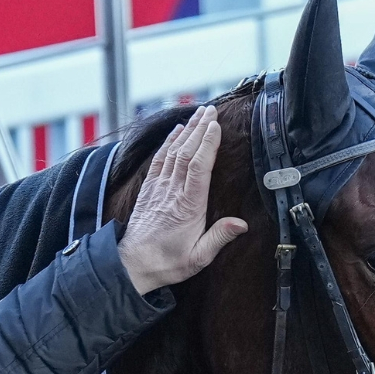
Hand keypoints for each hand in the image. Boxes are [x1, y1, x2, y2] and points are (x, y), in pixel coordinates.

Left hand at [117, 104, 247, 294]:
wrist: (133, 264)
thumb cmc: (168, 261)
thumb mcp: (199, 257)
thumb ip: (219, 238)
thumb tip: (241, 224)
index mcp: (188, 206)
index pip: (198, 167)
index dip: (207, 144)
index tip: (216, 126)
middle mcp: (172, 191)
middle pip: (186, 152)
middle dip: (200, 129)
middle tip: (211, 110)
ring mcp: (159, 187)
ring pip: (173, 151)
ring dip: (187, 130)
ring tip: (199, 113)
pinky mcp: (150, 188)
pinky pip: (160, 159)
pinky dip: (169, 141)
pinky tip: (176, 131)